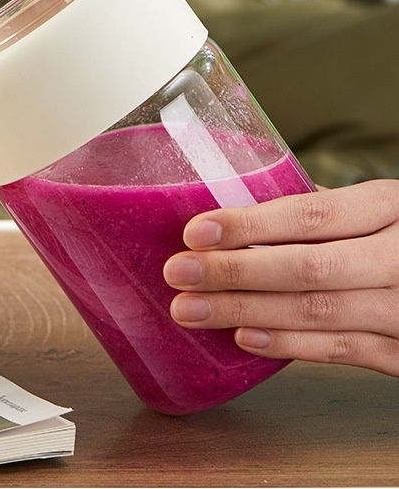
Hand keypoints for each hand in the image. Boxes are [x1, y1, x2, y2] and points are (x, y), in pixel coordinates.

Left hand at [163, 181, 398, 375]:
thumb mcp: (380, 207)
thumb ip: (323, 209)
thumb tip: (241, 204)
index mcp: (391, 206)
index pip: (312, 213)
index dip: (251, 224)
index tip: (196, 230)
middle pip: (310, 267)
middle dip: (235, 272)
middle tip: (178, 273)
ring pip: (320, 313)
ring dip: (247, 313)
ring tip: (192, 309)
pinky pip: (342, 352)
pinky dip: (290, 345)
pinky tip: (245, 339)